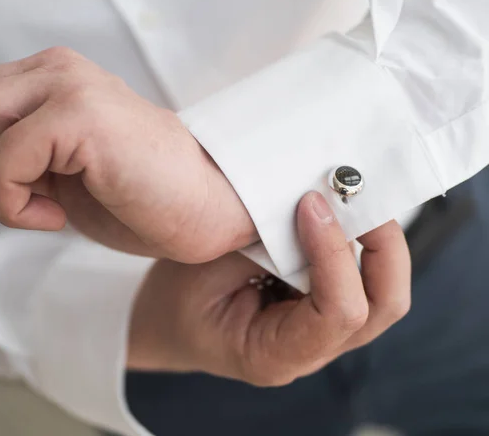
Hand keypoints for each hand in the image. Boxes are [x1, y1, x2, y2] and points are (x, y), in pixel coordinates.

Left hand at [0, 47, 255, 262]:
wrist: (207, 209)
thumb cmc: (141, 197)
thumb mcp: (60, 168)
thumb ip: (14, 150)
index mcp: (50, 78)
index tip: (17, 196)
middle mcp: (55, 69)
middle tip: (17, 204)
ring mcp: (68, 85)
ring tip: (37, 207)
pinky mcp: (81, 114)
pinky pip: (1, 163)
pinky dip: (13, 205)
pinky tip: (57, 214)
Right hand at [128, 192, 410, 384]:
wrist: (167, 325)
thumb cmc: (175, 306)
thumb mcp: (203, 273)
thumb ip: (259, 244)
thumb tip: (305, 205)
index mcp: (276, 355)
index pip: (338, 313)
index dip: (334, 253)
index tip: (311, 206)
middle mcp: (312, 351)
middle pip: (383, 305)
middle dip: (382, 245)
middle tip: (355, 196)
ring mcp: (322, 333)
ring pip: (382, 292)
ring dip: (375, 241)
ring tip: (346, 199)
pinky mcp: (321, 310)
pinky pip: (360, 278)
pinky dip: (357, 242)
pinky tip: (334, 214)